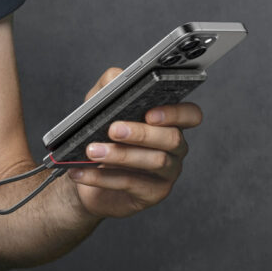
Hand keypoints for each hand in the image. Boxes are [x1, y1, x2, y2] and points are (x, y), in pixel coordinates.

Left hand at [69, 67, 202, 218]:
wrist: (82, 172)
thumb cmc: (97, 133)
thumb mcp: (98, 105)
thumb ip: (109, 86)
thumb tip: (117, 77)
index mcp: (168, 121)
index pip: (190, 115)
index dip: (176, 113)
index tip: (150, 113)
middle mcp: (174, 147)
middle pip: (172, 138)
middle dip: (141, 133)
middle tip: (113, 129)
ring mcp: (167, 172)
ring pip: (154, 162)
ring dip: (119, 155)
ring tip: (91, 150)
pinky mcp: (152, 193)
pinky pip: (131, 184)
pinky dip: (102, 177)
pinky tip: (81, 171)